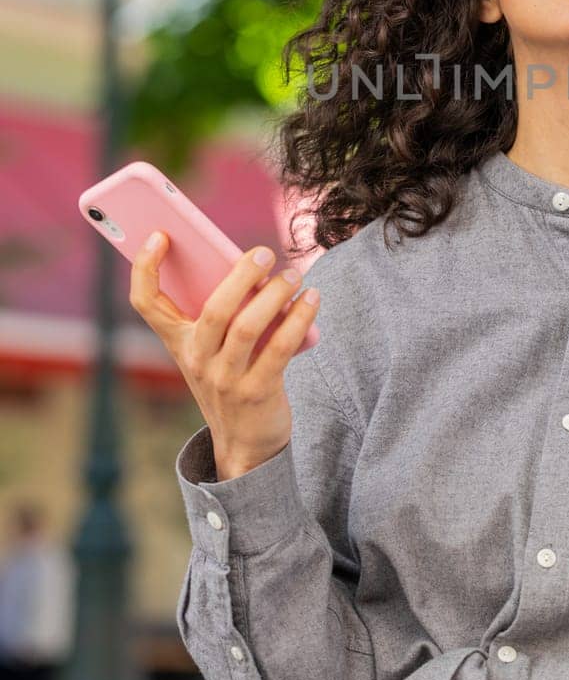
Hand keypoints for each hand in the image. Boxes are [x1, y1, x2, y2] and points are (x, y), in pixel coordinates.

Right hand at [129, 231, 319, 477]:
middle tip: (265, 252)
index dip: (145, 267)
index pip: (146, 303)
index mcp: (179, 342)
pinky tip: (312, 300)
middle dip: (241, 275)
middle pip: (213, 310)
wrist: (244, 444)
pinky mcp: (257, 393)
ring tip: (293, 275)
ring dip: (275, 295)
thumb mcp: (216, 349)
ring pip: (247, 327)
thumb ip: (227, 312)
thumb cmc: (232, 379)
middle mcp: (197, 360)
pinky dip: (299, 319)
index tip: (160, 235)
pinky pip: (280, 348)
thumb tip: (262, 269)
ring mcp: (225, 379)